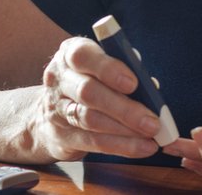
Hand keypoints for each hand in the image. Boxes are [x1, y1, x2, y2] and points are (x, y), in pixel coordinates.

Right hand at [34, 36, 161, 160]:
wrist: (49, 113)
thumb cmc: (88, 81)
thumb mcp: (100, 67)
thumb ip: (123, 71)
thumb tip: (151, 87)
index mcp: (70, 53)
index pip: (82, 56)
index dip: (108, 69)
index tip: (133, 83)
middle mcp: (59, 79)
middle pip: (88, 92)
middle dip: (124, 108)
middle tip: (152, 121)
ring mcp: (57, 109)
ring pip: (90, 120)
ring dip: (125, 130)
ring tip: (151, 135)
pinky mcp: (62, 136)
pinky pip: (93, 142)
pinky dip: (121, 145)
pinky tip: (141, 147)